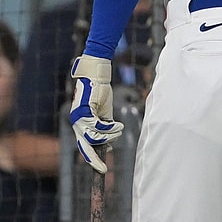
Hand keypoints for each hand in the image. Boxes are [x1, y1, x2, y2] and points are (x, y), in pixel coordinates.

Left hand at [69, 55, 123, 173]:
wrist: (96, 75)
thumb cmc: (100, 92)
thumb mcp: (104, 113)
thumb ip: (105, 127)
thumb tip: (109, 143)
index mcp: (80, 124)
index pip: (85, 145)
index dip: (92, 157)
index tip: (101, 168)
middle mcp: (76, 123)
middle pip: (85, 146)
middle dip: (93, 159)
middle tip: (102, 169)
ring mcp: (79, 117)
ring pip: (94, 137)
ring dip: (109, 135)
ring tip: (120, 129)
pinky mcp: (84, 111)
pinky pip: (98, 126)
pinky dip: (109, 128)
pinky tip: (118, 125)